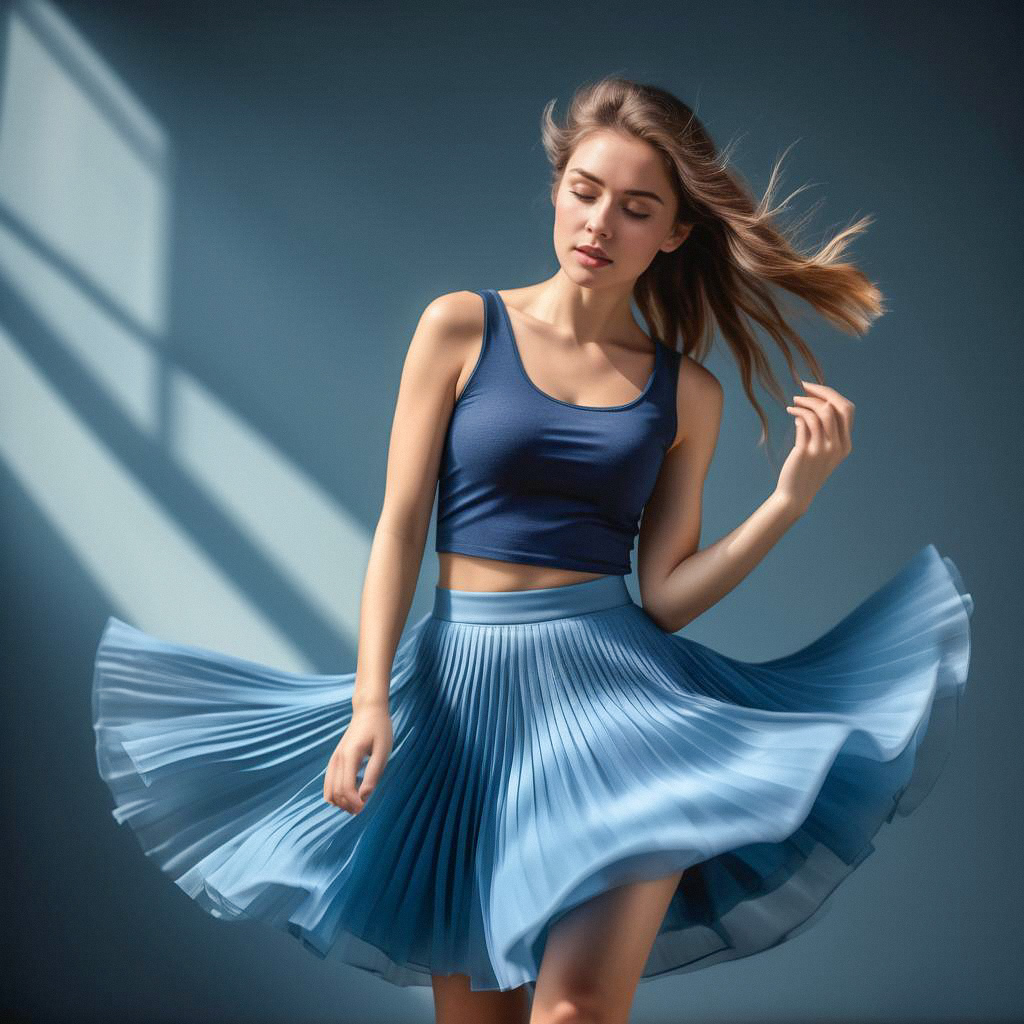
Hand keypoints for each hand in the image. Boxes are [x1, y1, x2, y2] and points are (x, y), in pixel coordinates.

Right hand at [323, 703, 392, 814]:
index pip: (346, 788)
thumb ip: (374, 774)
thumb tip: (364, 797)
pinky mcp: (335, 758)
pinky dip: (334, 793)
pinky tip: (348, 795)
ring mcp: (334, 758)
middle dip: (347, 805)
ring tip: (354, 806)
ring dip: (339, 802)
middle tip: (362, 810)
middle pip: (335, 791)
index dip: (354, 803)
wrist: (368, 710)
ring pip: (328, 789)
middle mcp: (338, 758)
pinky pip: (328, 781)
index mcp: (350, 755)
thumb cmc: (379, 729)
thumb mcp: (382, 751)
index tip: (365, 808)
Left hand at [776, 379, 853, 515]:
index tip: (814, 389)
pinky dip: (797, 413)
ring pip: (820, 412)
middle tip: (803, 387)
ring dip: (805, 402)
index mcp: (845, 445)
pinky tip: (791, 412)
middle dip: (820, 392)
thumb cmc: (806, 470)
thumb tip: (815, 405)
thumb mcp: (821, 451)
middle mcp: (838, 446)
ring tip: (794, 402)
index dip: (831, 394)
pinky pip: (805, 423)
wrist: (795, 495)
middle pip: (836, 406)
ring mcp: (823, 449)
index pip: (847, 409)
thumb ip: (823, 431)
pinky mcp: (806, 452)